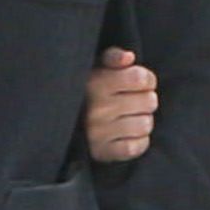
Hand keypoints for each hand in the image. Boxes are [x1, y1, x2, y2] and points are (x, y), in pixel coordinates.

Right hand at [83, 48, 158, 164]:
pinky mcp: (102, 152)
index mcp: (95, 83)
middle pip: (149, 101)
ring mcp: (99, 133)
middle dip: (146, 100)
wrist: (61, 121)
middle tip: (136, 102)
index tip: (140, 83)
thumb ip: (113, 57)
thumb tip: (129, 57)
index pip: (141, 78)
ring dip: (143, 121)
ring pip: (145, 125)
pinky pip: (136, 147)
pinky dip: (139, 141)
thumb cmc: (89, 90)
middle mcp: (96, 109)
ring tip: (132, 117)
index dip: (147, 79)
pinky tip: (129, 134)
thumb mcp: (97, 67)